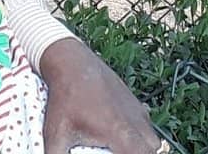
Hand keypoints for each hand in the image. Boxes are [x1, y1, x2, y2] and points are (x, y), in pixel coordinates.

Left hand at [41, 39, 159, 153]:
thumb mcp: (55, 133)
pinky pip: (146, 126)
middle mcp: (135, 123)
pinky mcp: (134, 103)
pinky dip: (140, 137)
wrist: (71, 62)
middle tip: (115, 151)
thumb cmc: (64, 97)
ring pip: (152, 140)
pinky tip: (120, 137)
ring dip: (141, 148)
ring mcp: (137, 111)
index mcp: (121, 134)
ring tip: (120, 148)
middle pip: (151, 150)